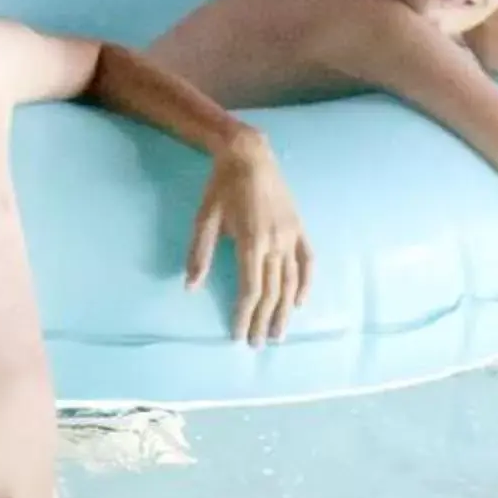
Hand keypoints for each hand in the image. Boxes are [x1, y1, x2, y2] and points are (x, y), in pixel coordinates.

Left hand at [186, 131, 310, 344]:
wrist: (249, 154)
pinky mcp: (299, 228)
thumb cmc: (221, 186)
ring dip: (284, 311)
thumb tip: (190, 287)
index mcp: (251, 243)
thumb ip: (199, 254)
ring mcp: (291, 236)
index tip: (239, 335)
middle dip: (264, 320)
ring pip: (291, 282)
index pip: (250, 290)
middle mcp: (275, 243)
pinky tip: (299, 302)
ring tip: (278, 333)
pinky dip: (306, 283)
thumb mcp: (204, 218)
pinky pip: (307, 261)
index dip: (245, 315)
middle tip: (258, 344)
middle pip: (272, 292)